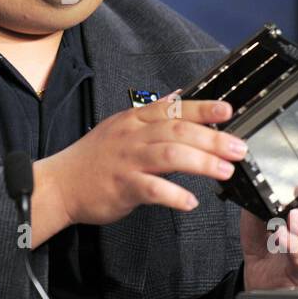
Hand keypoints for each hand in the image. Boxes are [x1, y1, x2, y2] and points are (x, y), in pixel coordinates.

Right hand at [31, 93, 243, 243]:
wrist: (59, 184)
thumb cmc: (94, 159)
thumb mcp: (121, 128)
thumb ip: (152, 114)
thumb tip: (178, 97)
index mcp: (134, 120)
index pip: (173, 109)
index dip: (202, 108)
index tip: (227, 110)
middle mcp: (132, 136)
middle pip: (177, 131)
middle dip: (212, 138)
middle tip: (237, 148)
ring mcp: (126, 160)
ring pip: (169, 155)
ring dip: (201, 163)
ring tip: (224, 171)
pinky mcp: (121, 186)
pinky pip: (152, 189)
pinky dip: (174, 195)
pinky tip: (190, 201)